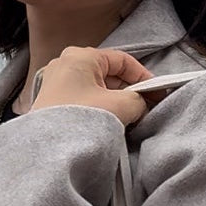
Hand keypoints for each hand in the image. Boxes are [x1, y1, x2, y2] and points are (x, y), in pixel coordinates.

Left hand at [29, 47, 157, 125]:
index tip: (157, 93)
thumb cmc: (80, 121)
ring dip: (115, 102)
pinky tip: (109, 123)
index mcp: (81, 56)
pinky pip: (84, 100)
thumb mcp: (120, 106)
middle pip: (109, 74)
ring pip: (97, 88)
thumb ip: (138, 100)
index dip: (144, 77)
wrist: (47, 150)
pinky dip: (100, 108)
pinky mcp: (53, 103)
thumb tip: (141, 105)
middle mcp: (65, 65)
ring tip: (129, 118)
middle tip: (145, 108)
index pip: (122, 60)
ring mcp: (56, 84)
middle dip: (129, 91)